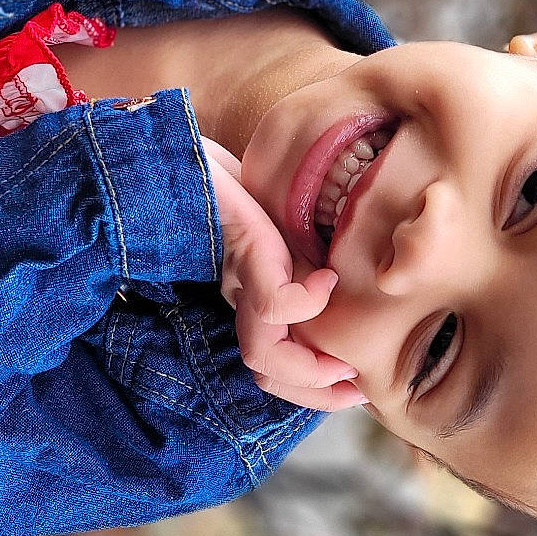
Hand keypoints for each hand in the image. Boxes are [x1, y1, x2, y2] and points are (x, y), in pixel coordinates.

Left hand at [202, 137, 365, 411]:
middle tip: (357, 392)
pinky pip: (277, 304)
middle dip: (317, 392)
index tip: (353, 383)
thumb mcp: (280, 221)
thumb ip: (301, 253)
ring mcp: (240, 277)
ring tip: (346, 365)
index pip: (275, 357)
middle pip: (267, 369)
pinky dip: (309, 303)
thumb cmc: (227, 176)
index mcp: (251, 289)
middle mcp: (242, 293)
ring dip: (312, 371)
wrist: (179, 143)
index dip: (313, 383)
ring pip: (265, 356)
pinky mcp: (244, 253)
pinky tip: (327, 281)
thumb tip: (340, 279)